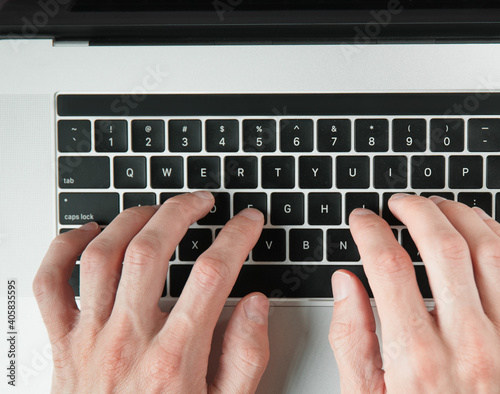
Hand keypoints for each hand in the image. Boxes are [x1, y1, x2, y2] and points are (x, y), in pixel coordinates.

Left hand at [33, 192, 269, 392]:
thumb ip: (244, 357)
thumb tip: (254, 305)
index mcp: (174, 358)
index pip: (212, 274)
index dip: (237, 237)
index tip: (248, 222)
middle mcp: (128, 340)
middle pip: (151, 252)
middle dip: (181, 212)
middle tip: (200, 201)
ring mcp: (90, 337)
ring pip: (102, 256)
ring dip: (131, 220)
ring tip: (155, 210)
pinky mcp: (62, 342)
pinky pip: (50, 283)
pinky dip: (64, 248)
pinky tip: (90, 234)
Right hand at [329, 194, 499, 392]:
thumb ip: (351, 339)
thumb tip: (345, 284)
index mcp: (417, 359)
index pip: (388, 267)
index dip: (370, 231)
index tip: (362, 220)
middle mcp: (468, 345)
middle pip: (443, 248)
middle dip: (416, 210)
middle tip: (399, 202)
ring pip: (490, 251)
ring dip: (461, 216)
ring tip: (438, 206)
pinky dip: (497, 238)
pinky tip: (479, 230)